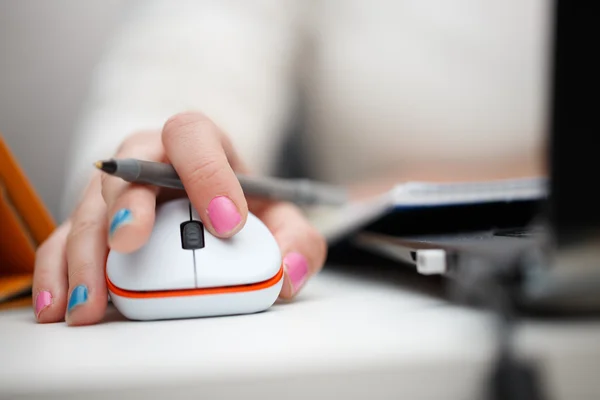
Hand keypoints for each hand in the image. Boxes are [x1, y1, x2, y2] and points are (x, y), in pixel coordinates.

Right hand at [32, 111, 326, 325]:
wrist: (218, 212)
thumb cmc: (247, 211)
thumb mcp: (285, 221)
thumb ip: (297, 242)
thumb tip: (287, 273)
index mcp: (202, 147)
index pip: (194, 136)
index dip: (207, 172)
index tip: (226, 222)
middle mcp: (153, 162)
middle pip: (129, 163)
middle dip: (128, 201)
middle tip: (130, 241)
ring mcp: (120, 193)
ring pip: (91, 205)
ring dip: (87, 250)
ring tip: (92, 298)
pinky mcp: (98, 227)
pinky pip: (68, 240)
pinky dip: (61, 269)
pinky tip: (62, 300)